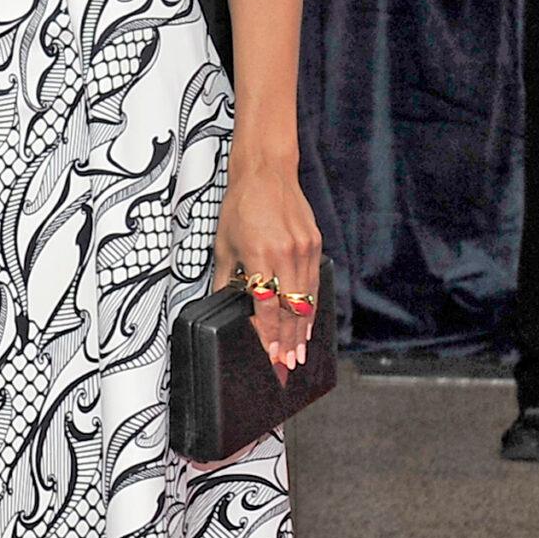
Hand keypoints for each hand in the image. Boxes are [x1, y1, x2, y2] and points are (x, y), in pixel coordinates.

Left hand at [211, 158, 319, 376]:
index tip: (270, 355)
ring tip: (300, 350)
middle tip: (289, 364)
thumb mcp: (224, 245)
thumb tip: (224, 303)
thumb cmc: (241, 206)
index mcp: (260, 256)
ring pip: (307, 299)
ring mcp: (304, 249)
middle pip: (291, 309)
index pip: (266, 306)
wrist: (266, 173)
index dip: (269, 335)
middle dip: (290, 341)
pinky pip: (314, 282)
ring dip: (303, 328)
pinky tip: (308, 320)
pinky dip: (311, 304)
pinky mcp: (315, 244)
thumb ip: (227, 279)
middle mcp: (286, 255)